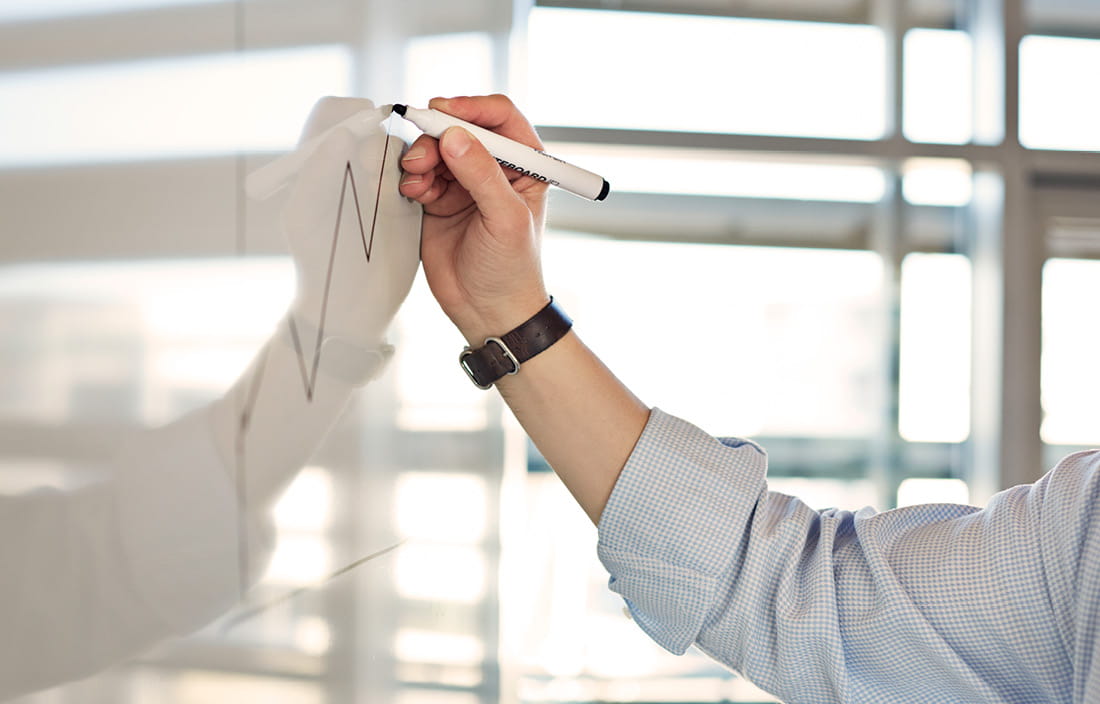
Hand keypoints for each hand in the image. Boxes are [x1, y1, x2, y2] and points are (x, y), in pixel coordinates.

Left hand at [282, 97, 421, 348]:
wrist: (350, 307)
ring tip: (393, 196)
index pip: (334, 113)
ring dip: (407, 159)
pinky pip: (422, 173)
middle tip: (377, 176)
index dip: (352, 114)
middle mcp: (351, 165)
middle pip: (374, 125)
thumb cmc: (318, 264)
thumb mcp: (306, 219)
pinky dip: (425, 177)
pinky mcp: (407, 202)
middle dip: (382, 138)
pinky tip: (416, 200)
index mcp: (320, 161)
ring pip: (401, 147)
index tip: (365, 133)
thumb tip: (341, 136)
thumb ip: (318, 173)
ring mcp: (381, 182)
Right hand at [397, 94, 549, 343]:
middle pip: (459, 128)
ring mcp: (464, 183)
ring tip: (417, 182)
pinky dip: (412, 178)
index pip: (500, 117)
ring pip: (435, 149)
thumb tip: (455, 136)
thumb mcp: (506, 219)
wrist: (488, 311)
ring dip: (420, 158)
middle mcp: (494, 168)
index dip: (471, 108)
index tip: (444, 111)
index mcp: (524, 166)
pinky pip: (419, 173)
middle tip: (422, 158)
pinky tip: (414, 194)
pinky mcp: (438, 200)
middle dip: (436, 136)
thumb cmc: (512, 269)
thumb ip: (482, 175)